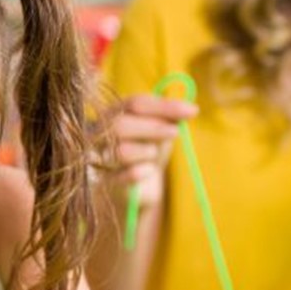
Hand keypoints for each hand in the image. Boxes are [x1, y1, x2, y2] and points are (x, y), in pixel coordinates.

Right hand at [98, 93, 197, 208]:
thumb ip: (169, 119)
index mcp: (114, 112)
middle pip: (121, 125)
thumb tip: (189, 110)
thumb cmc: (148, 150)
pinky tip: (148, 171)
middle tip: (176, 132)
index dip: (164, 106)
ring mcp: (98, 157)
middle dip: (153, 128)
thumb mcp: (161, 131)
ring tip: (153, 155)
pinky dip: (141, 172)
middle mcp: (99, 131)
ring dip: (147, 152)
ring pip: (122, 151)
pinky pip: (125, 176)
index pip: (136, 103)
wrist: (139, 186)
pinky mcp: (104, 181)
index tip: (192, 111)